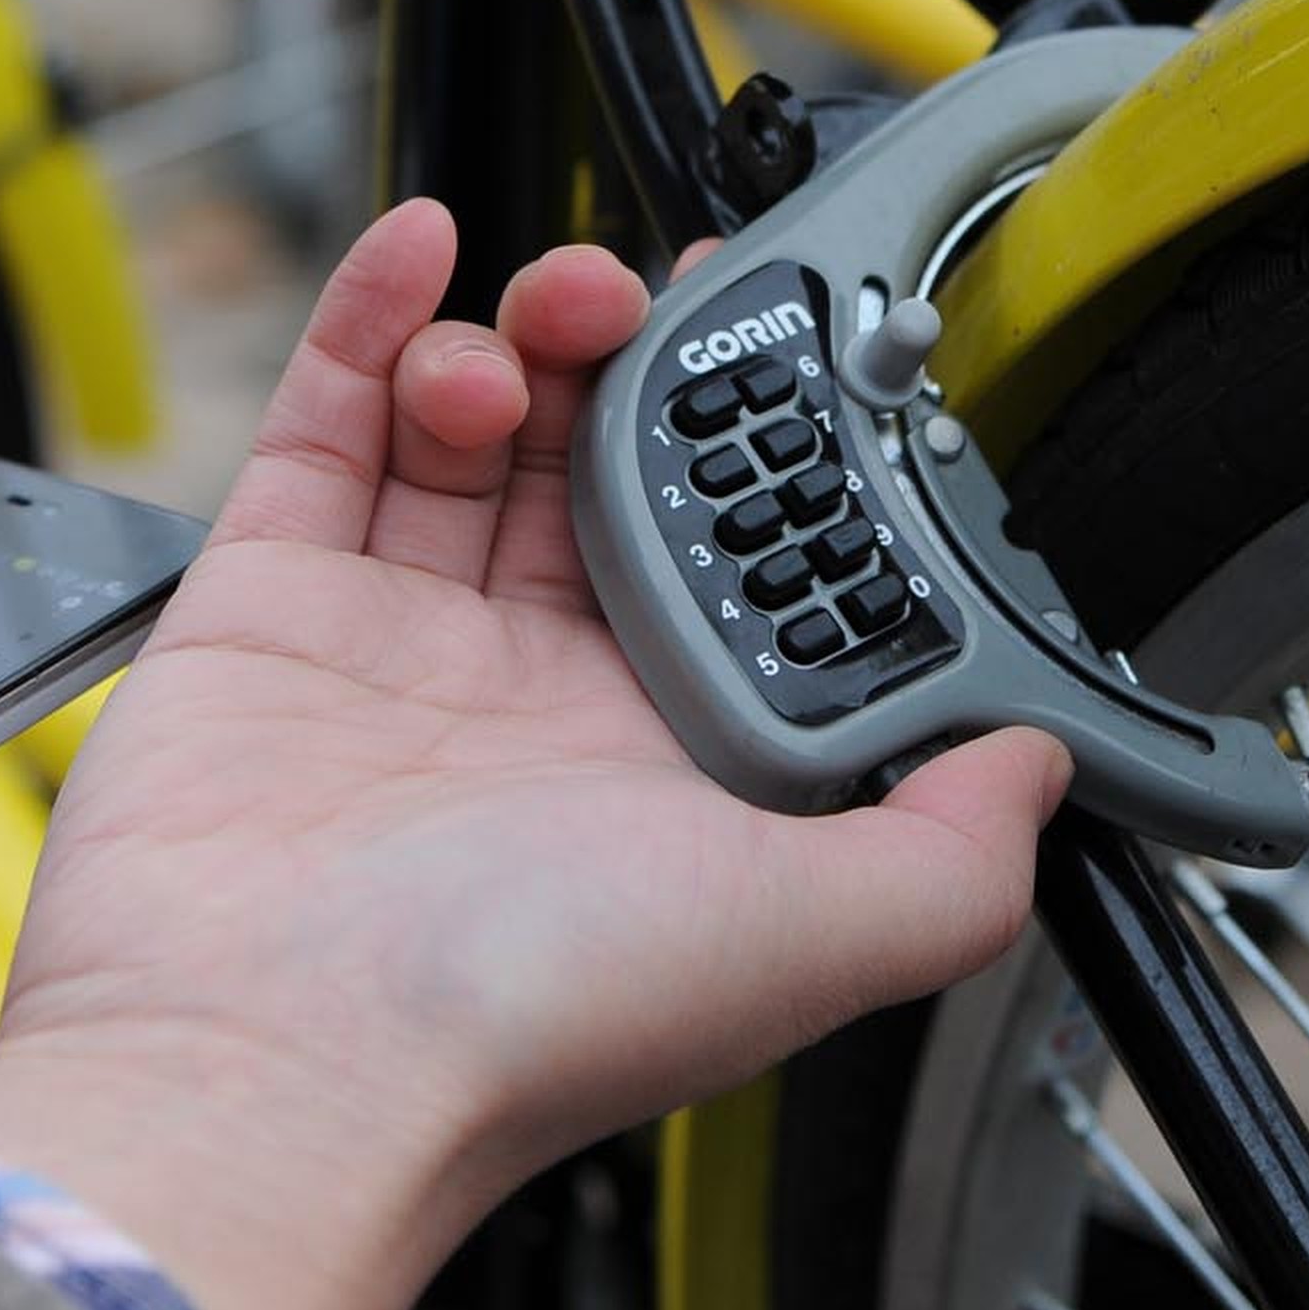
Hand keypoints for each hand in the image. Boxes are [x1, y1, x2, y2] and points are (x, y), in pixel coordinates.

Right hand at [0, 201, 1068, 1309]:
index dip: (761, 450)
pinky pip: (326, 426)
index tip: (788, 350)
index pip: (732, 559)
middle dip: (641, 362)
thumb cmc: (525, 1019)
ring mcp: (396, 639)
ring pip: (473, 430)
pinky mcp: (268, 601)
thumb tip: (1039, 762)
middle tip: (657, 301)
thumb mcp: (815, 933)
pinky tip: (423, 246)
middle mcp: (534, 692)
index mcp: (662, 759)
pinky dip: (375, 318)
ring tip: (548, 313)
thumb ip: (953, 850)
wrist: (275, 1063)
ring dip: (522, 334)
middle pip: (601, 467)